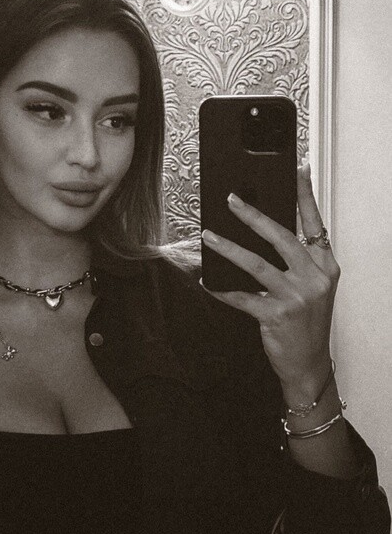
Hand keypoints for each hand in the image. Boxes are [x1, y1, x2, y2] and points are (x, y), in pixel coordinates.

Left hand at [201, 164, 340, 390]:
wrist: (309, 364)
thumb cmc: (307, 323)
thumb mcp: (312, 288)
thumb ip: (296, 262)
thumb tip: (263, 232)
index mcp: (326, 266)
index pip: (315, 224)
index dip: (305, 196)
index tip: (297, 169)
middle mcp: (315, 278)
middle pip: (282, 237)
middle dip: (254, 216)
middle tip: (231, 200)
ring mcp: (297, 297)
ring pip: (257, 264)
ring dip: (229, 248)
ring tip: (208, 236)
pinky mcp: (276, 316)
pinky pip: (242, 296)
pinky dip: (221, 289)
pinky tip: (207, 280)